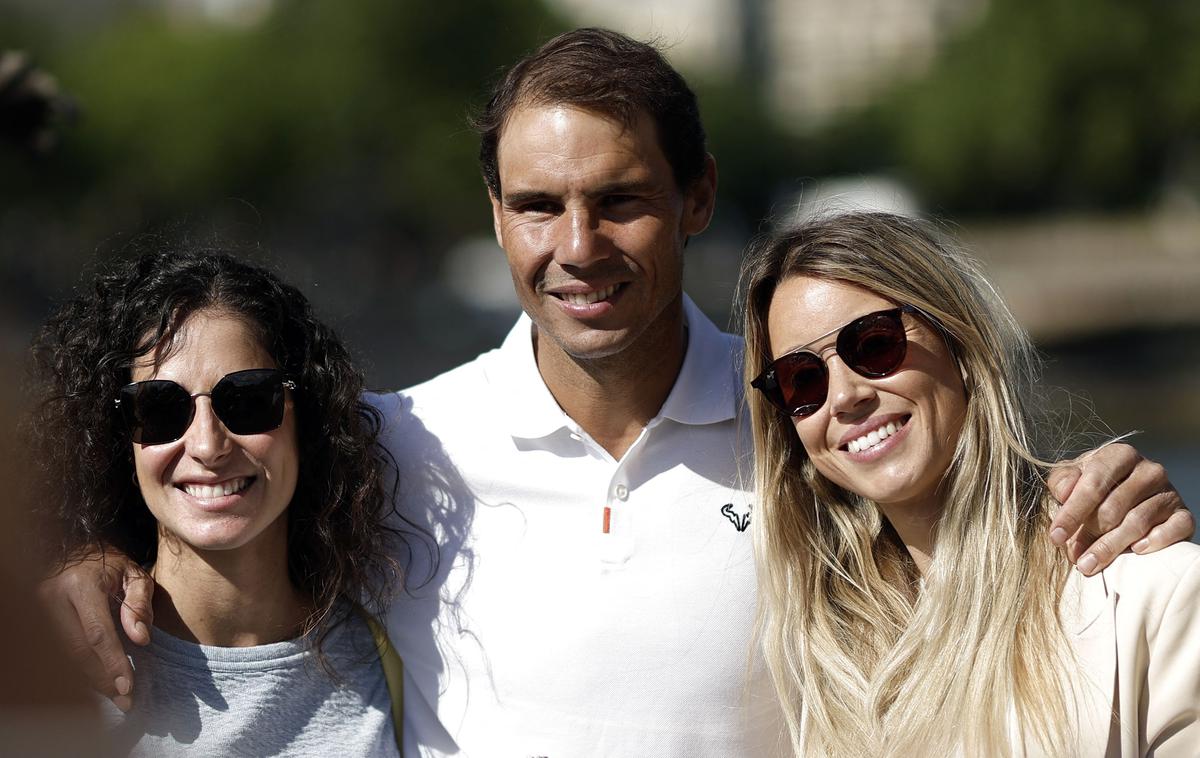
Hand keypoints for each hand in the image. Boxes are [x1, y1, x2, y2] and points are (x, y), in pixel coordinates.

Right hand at [37, 549, 154, 710]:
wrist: (71, 552)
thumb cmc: (108, 564)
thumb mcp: (133, 574)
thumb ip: (140, 604)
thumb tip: (141, 639)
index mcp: (81, 586)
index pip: (97, 632)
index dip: (112, 662)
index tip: (127, 686)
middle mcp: (53, 598)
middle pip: (76, 650)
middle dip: (101, 679)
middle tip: (124, 700)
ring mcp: (37, 610)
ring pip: (63, 656)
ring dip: (89, 679)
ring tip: (115, 695)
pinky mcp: (33, 620)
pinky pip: (56, 653)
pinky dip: (76, 669)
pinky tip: (96, 681)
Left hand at [1047, 443, 1193, 575]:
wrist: (1128, 496)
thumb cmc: (1094, 486)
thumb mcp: (1072, 477)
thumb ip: (1062, 481)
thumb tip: (1064, 492)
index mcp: (1119, 455)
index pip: (1093, 485)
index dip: (1072, 513)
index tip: (1056, 537)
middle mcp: (1148, 470)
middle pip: (1114, 508)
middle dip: (1089, 534)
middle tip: (1073, 555)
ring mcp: (1169, 492)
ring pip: (1137, 522)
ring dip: (1110, 546)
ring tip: (1089, 564)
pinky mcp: (1183, 515)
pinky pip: (1174, 529)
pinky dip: (1156, 541)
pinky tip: (1136, 551)